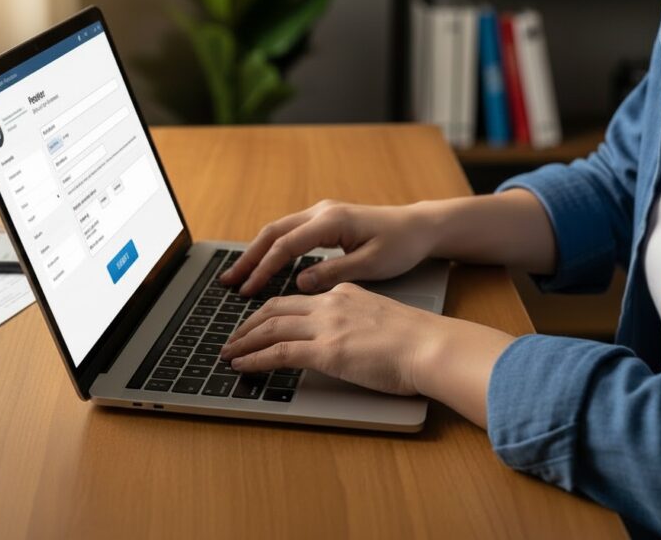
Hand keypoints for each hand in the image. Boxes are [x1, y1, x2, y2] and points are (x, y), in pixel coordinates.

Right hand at [219, 200, 435, 295]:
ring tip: (238, 276)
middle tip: (228, 282)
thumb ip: (334, 273)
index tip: (248, 290)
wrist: (419, 227)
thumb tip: (299, 283)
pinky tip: (263, 265)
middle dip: (249, 258)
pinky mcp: (325, 220)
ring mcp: (322, 213)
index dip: (264, 269)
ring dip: (256, 252)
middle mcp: (322, 212)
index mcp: (332, 221)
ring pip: (278, 231)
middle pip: (273, 233)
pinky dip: (273, 249)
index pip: (286, 245)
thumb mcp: (372, 265)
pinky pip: (290, 233)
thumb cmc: (401, 245)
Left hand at [221, 283, 515, 406]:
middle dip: (250, 323)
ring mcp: (327, 326)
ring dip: (244, 341)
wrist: (432, 346)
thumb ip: (360, 324)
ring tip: (229, 353)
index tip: (260, 322)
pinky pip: (279, 352)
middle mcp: (331, 303)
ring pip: (271, 326)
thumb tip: (351, 341)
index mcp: (346, 294)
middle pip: (276, 307)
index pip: (298, 299)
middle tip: (234, 337)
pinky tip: (242, 366)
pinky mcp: (326, 350)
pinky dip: (255, 358)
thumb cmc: (419, 341)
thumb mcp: (383, 321)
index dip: (272, 310)